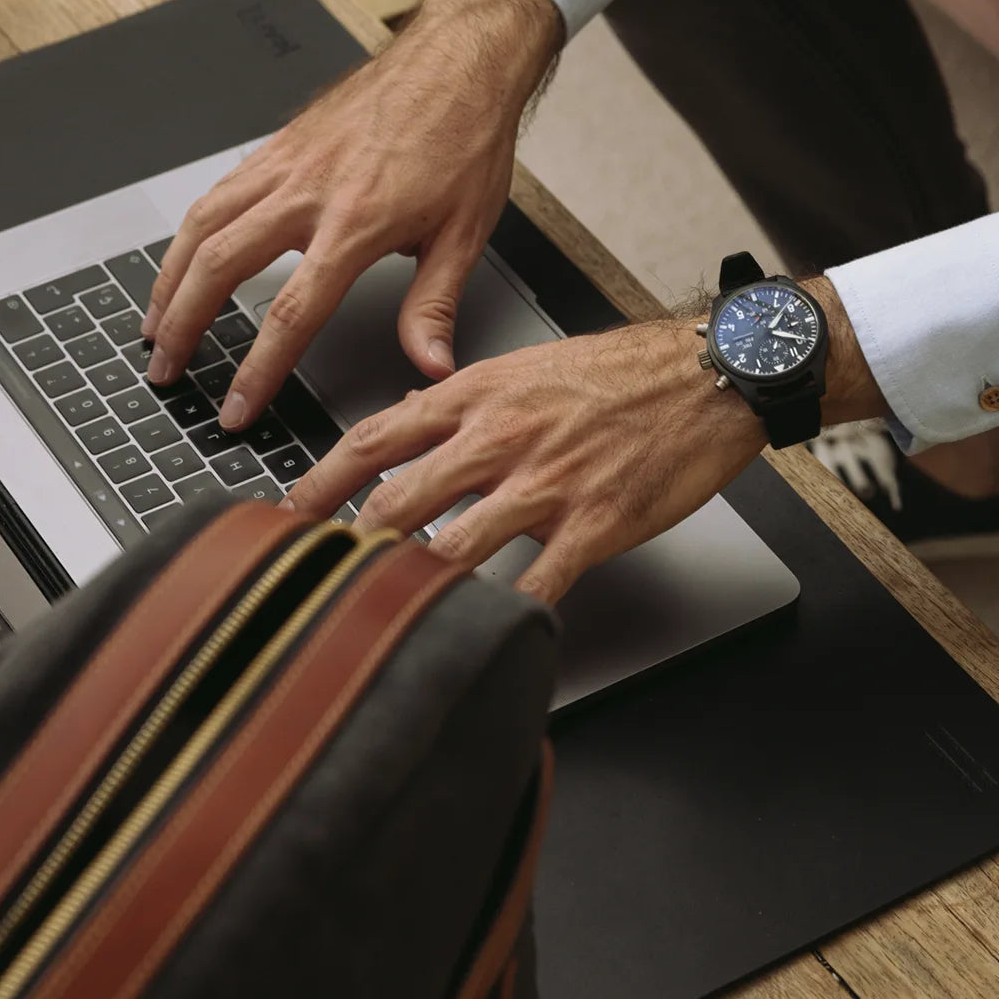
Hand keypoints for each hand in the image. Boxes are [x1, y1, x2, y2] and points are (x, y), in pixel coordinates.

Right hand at [141, 0, 562, 430]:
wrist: (460, 59)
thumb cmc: (466, 138)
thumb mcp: (465, 235)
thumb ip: (434, 306)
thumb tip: (429, 365)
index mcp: (356, 223)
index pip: (291, 313)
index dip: (257, 369)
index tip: (236, 406)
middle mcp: (309, 190)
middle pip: (221, 265)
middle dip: (185, 325)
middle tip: (166, 368)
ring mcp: (288, 161)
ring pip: (204, 222)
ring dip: (171, 278)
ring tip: (155, 322)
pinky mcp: (282, 141)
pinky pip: (219, 190)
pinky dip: (192, 230)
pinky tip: (187, 255)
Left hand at [282, 322, 768, 602]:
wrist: (707, 374)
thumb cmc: (624, 370)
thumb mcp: (526, 366)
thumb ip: (464, 400)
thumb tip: (410, 418)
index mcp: (480, 396)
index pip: (376, 437)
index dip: (321, 478)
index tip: (290, 509)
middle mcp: (501, 439)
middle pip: (397, 499)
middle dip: (350, 545)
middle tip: (320, 576)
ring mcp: (546, 485)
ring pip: (454, 547)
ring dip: (415, 584)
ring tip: (387, 612)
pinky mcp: (593, 525)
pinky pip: (538, 584)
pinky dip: (508, 615)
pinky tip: (488, 633)